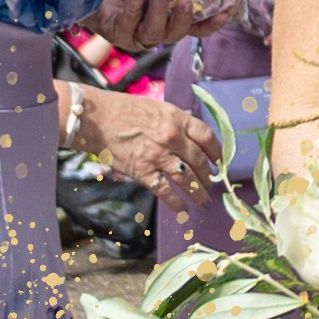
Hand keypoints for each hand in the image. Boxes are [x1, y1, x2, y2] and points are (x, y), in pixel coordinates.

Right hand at [71, 83, 220, 196]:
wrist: (97, 119)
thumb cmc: (125, 110)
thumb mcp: (157, 108)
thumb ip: (176, 122)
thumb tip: (191, 136)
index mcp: (177, 119)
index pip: (207, 137)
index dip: (217, 151)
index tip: (220, 161)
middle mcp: (172, 138)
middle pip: (200, 161)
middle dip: (208, 175)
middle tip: (212, 183)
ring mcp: (158, 157)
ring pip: (187, 179)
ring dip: (199, 192)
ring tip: (204, 201)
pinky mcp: (144, 172)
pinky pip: (165, 191)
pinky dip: (176, 203)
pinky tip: (182, 210)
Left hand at [90, 0, 216, 56]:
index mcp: (168, 17)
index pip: (195, 27)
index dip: (211, 23)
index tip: (227, 11)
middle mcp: (154, 31)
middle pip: (176, 34)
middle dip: (184, 18)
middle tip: (187, 0)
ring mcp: (134, 34)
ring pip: (154, 33)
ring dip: (160, 12)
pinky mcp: (116, 31)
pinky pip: (130, 20)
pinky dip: (137, 1)